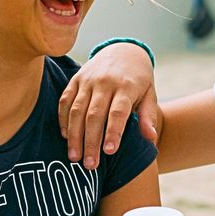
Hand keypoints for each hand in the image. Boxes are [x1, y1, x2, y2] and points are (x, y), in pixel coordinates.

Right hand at [58, 42, 158, 168]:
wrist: (122, 51)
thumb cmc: (138, 79)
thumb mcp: (149, 94)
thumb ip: (148, 116)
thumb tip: (150, 138)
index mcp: (126, 86)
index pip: (118, 112)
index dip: (113, 132)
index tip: (109, 152)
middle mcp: (105, 82)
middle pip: (95, 115)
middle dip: (91, 141)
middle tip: (89, 164)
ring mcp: (87, 80)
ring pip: (77, 110)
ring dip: (74, 135)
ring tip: (74, 157)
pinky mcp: (75, 80)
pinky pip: (65, 101)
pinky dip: (63, 119)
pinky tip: (66, 137)